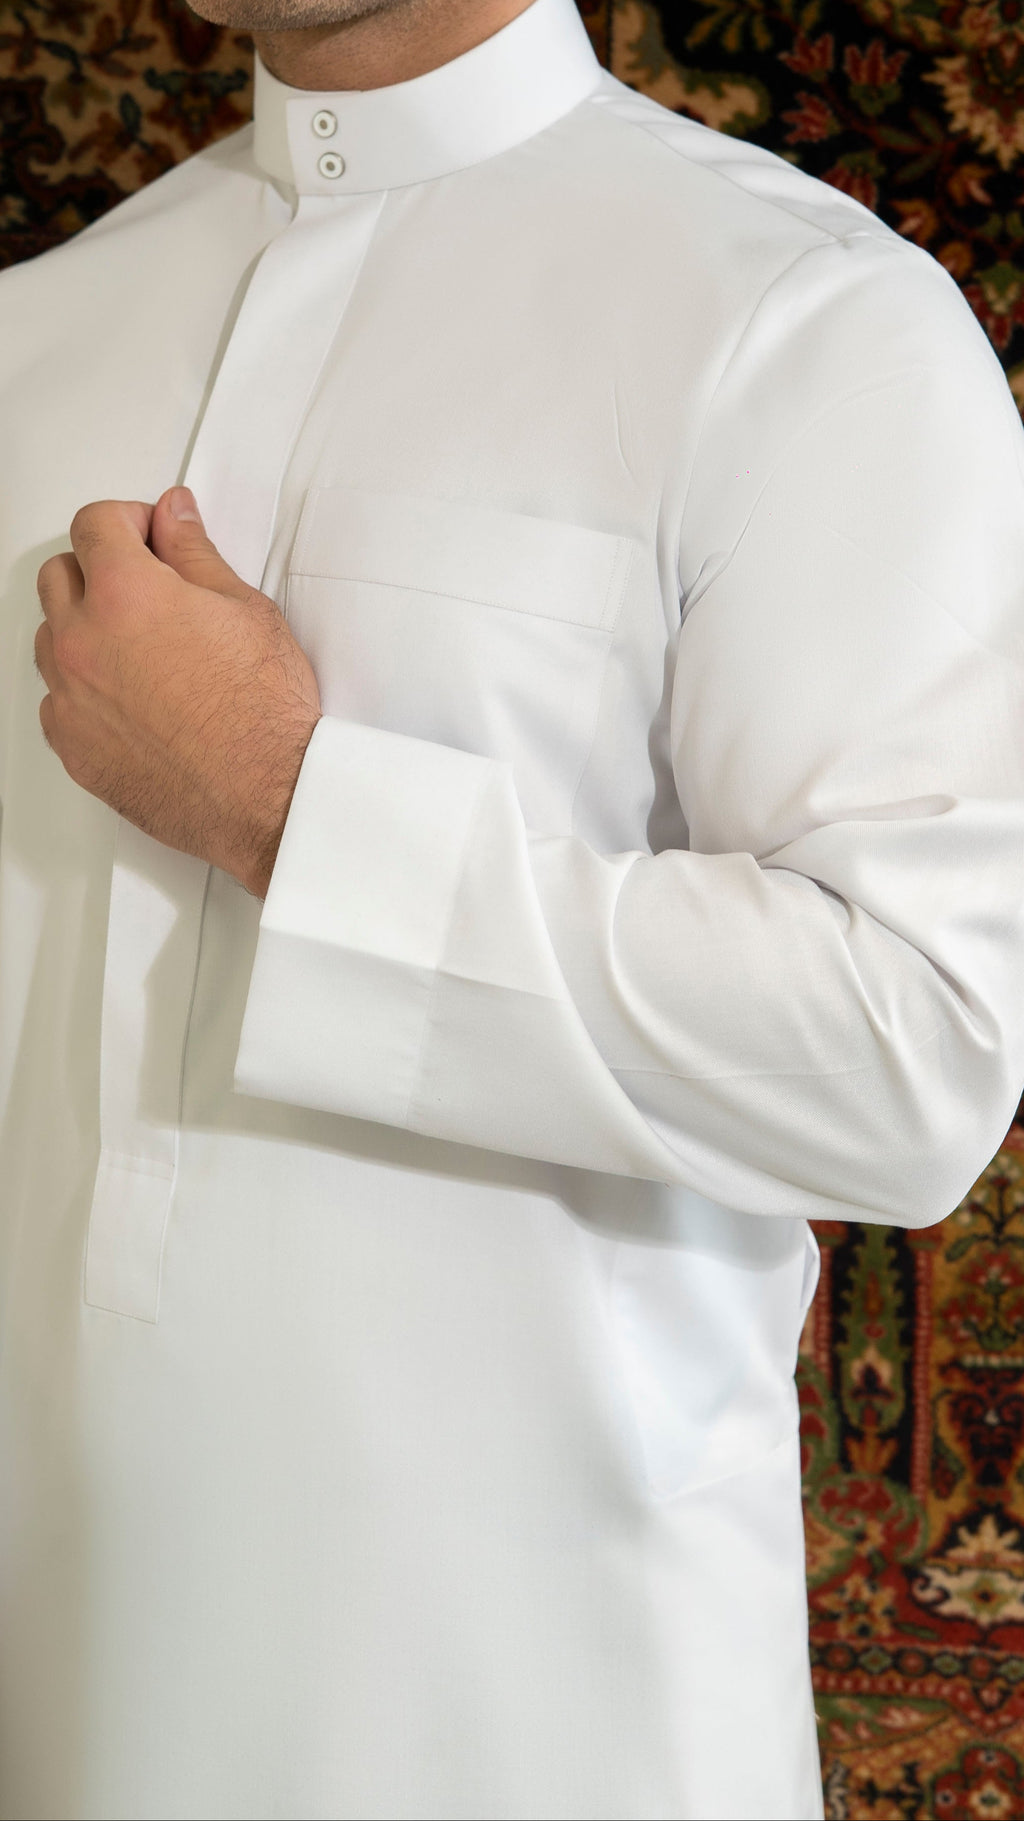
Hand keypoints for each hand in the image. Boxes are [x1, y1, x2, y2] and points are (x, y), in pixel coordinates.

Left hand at [35, 488, 321, 898]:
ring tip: (140, 650)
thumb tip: (173, 518)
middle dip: (98, 570)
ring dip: (84, 629)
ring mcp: (70, 696)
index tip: (147, 537)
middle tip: (146, 589)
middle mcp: (84, 641)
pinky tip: (131, 698)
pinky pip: (56, 699)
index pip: (93, 523)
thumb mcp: (244, 609)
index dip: (127, 521)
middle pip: (59, 575)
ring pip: (51, 637)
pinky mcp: (72, 746)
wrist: (267, 795)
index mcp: (125, 594)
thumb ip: (194, 553)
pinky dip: (83, 690)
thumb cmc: (264, 713)